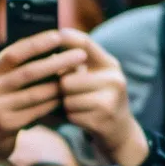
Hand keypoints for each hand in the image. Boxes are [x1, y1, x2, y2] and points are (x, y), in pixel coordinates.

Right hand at [0, 29, 89, 161]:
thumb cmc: (2, 102)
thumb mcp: (1, 83)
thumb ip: (18, 67)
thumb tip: (51, 44)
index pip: (13, 53)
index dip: (36, 44)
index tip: (59, 36)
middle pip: (27, 72)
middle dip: (57, 62)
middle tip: (80, 55)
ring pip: (35, 94)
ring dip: (60, 84)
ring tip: (79, 76)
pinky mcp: (6, 125)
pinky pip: (37, 111)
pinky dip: (54, 103)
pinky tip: (67, 96)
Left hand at [55, 30, 146, 165]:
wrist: (119, 131)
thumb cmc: (98, 99)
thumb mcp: (95, 77)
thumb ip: (76, 64)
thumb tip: (44, 54)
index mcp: (110, 65)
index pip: (86, 44)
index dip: (67, 38)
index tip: (52, 34)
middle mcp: (114, 79)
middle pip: (67, 80)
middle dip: (61, 89)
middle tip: (69, 93)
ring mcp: (111, 100)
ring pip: (67, 99)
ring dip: (65, 105)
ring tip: (77, 106)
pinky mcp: (104, 119)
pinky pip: (71, 115)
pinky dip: (70, 118)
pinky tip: (81, 117)